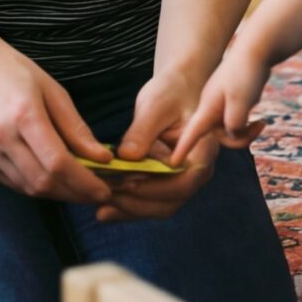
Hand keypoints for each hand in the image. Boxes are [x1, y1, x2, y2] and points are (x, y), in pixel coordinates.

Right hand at [0, 32, 115, 205]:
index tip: (105, 189)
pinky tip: (51, 178)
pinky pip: (15, 183)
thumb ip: (76, 128)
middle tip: (96, 192)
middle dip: (75, 193)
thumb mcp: (52, 90)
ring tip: (77, 186)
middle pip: (45, 181)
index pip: (58, 162)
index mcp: (23, 113)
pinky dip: (37, 186)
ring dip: (58, 193)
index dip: (85, 181)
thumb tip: (102, 158)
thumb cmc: (14, 71)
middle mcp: (1, 135)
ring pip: (30, 188)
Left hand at [92, 66, 222, 224]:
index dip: (155, 188)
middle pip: (170, 201)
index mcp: (202, 152)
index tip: (127, 184)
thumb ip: (143, 131)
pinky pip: (150, 199)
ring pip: (158, 206)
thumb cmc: (171, 92)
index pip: (182, 182)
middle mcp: (196, 173)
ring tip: (100, 211)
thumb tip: (127, 157)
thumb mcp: (156, 105)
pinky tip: (104, 208)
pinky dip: (129, 204)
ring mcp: (182, 180)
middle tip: (104, 201)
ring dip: (130, 210)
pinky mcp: (166, 182)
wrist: (178, 90)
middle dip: (136, 204)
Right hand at [172, 37, 274, 167]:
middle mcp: (209, 108)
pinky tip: (259, 120)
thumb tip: (232, 135)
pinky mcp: (229, 104)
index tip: (174, 163)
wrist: (256, 49)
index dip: (183, 148)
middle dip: (237, 139)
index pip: (191, 132)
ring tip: (261, 123)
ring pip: (228, 131)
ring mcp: (219, 105)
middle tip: (258, 126)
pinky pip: (235, 124)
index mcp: (207, 107)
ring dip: (245, 132)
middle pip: (217, 136)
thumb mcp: (241, 101)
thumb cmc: (246, 73)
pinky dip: (247, 125)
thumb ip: (234, 124)